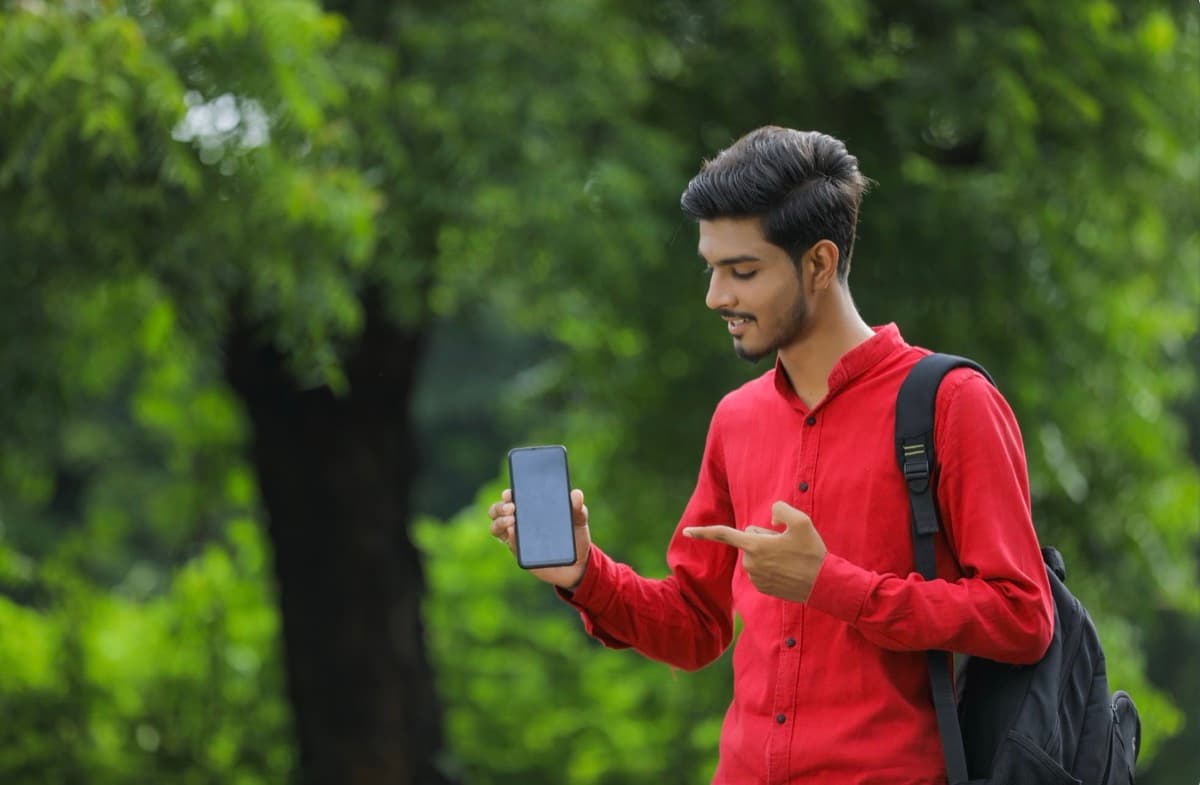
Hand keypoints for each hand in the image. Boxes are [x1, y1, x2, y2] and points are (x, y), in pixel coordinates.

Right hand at [487, 488, 591, 590]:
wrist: (577, 565)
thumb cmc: (575, 537)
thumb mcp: (579, 520)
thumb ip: (577, 507)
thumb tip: (576, 494)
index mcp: (531, 507)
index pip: (513, 496)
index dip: (508, 494)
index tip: (510, 493)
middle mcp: (519, 520)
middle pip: (497, 510)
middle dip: (500, 507)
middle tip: (511, 507)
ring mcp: (517, 537)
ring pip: (496, 527)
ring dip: (499, 522)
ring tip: (512, 520)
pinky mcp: (519, 552)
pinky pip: (508, 544)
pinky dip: (508, 538)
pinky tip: (513, 533)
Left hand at [683, 501, 825, 602]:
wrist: (824, 585)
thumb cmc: (812, 552)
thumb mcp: (802, 521)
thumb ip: (780, 509)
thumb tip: (770, 517)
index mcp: (755, 546)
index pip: (723, 535)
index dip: (703, 532)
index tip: (686, 531)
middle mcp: (750, 563)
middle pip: (748, 540)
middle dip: (762, 538)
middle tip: (787, 545)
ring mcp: (755, 578)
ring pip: (755, 555)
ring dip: (768, 552)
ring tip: (790, 558)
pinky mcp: (762, 588)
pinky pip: (761, 568)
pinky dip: (772, 566)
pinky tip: (788, 570)